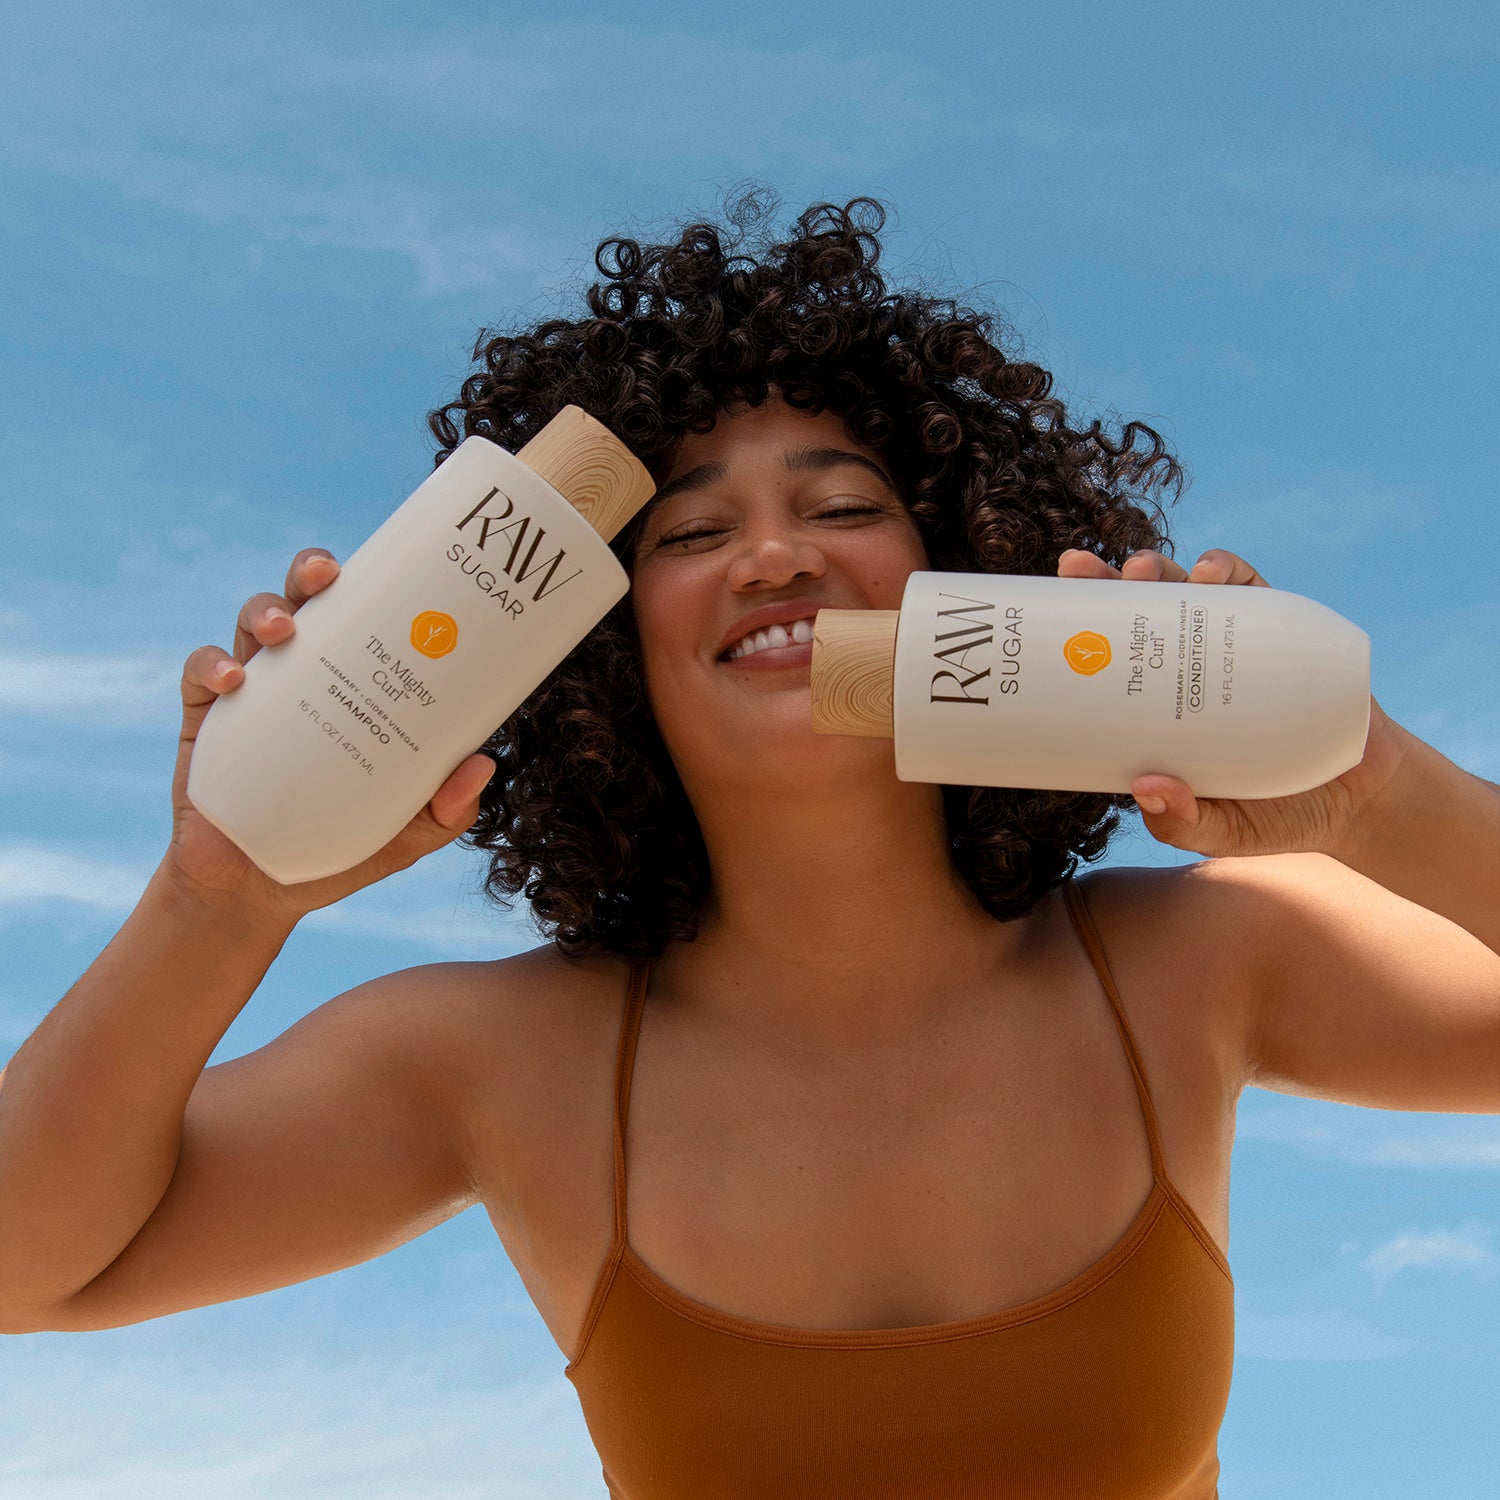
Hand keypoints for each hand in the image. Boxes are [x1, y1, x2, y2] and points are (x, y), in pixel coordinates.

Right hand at [168, 548, 496, 921]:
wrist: (263, 889)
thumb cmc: (345, 846)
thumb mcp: (409, 831)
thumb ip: (448, 808)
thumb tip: (483, 765)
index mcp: (356, 683)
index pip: (365, 616)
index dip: (376, 583)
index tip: (398, 571)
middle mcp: (305, 672)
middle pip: (305, 599)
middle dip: (312, 571)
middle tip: (327, 575)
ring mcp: (254, 692)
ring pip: (253, 621)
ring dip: (265, 610)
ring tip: (282, 630)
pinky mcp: (206, 720)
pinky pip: (200, 673)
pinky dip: (212, 665)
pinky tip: (233, 682)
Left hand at [1056, 546, 1403, 859]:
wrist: (1358, 800)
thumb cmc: (1270, 816)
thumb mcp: (1218, 831)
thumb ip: (1182, 821)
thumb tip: (1146, 788)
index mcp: (1153, 708)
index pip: (1104, 660)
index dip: (1072, 631)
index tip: (1040, 614)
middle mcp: (1183, 666)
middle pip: (1133, 611)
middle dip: (1103, 582)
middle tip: (1080, 569)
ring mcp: (1230, 642)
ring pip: (1182, 589)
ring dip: (1156, 567)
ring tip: (1140, 568)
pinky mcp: (1279, 627)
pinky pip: (1250, 586)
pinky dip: (1228, 570)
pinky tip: (1211, 572)